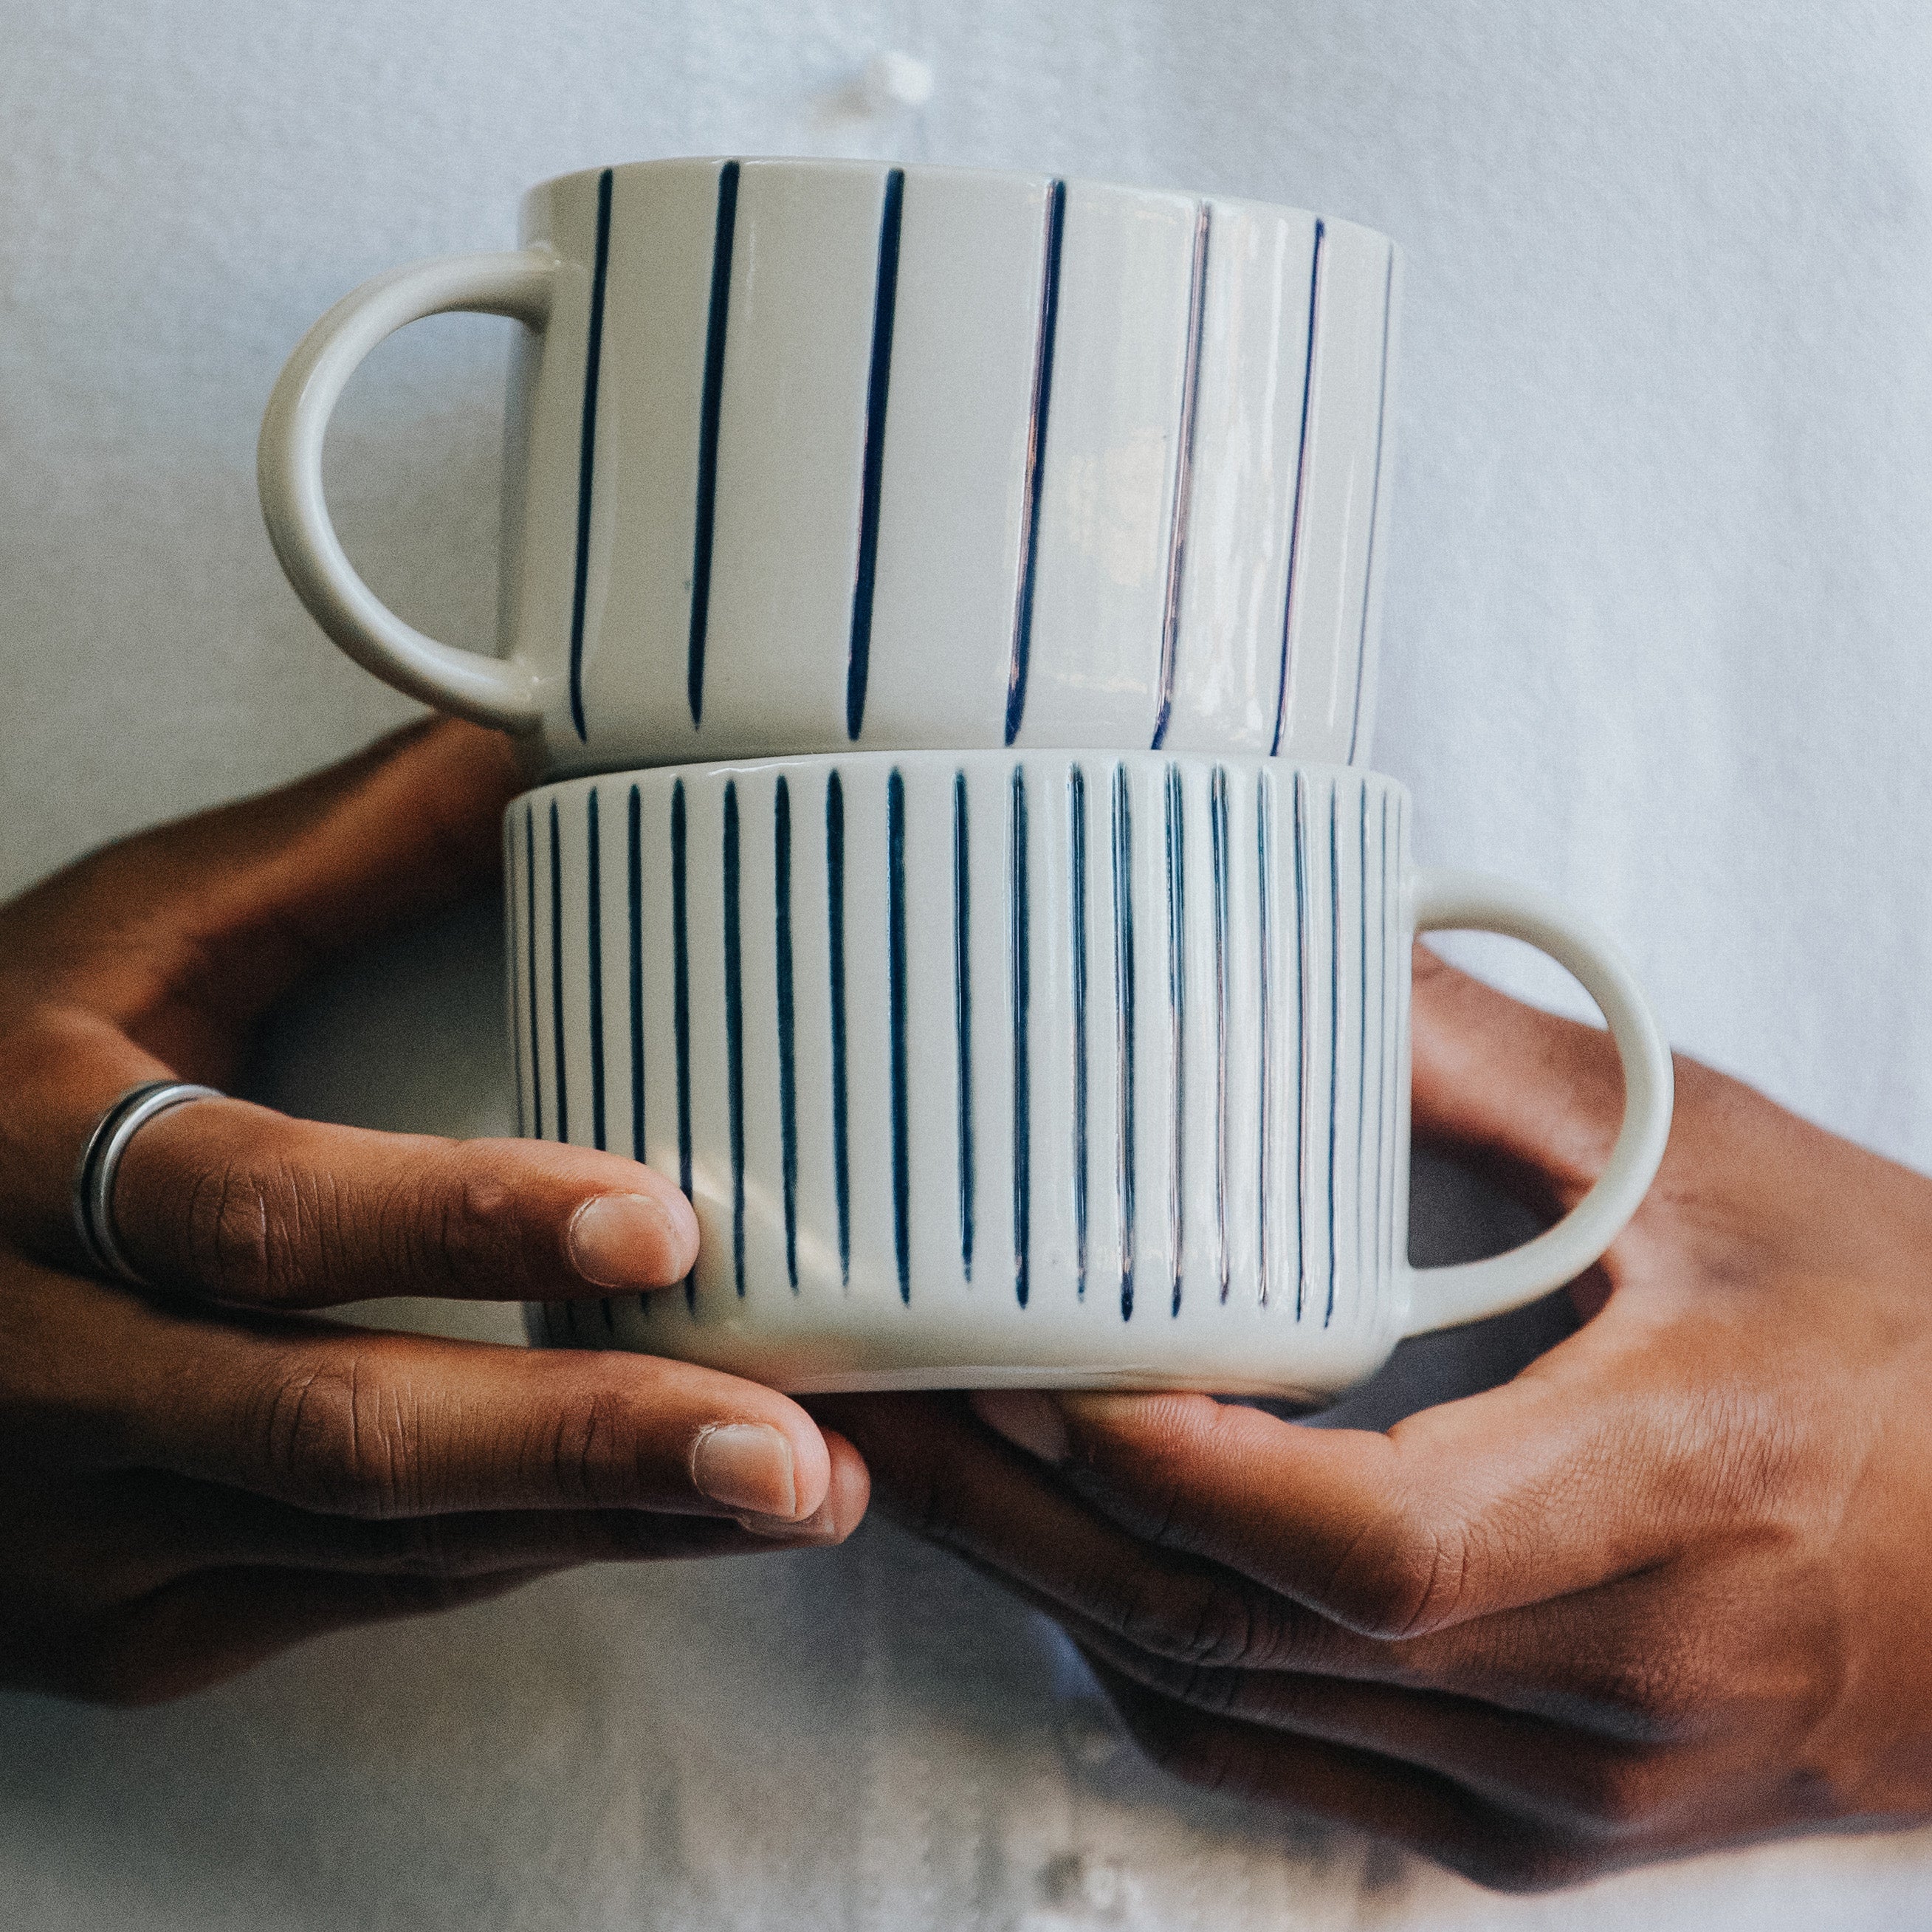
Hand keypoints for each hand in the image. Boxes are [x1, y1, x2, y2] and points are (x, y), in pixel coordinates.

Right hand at [0, 720, 866, 1704]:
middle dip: (583, 1444)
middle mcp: (38, 1372)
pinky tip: (676, 1517)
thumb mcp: (128, 940)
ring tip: (804, 1489)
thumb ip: (337, 854)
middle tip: (792, 1447)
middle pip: (329, 1429)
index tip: (660, 1221)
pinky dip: (530, 1552)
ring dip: (604, 1522)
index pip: (254, 1211)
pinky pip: (361, 1596)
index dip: (457, 1220)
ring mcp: (72, 1529)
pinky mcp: (123, 1620)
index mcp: (22, 1161)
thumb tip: (542, 747)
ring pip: (373, 1541)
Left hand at [821, 949, 1931, 1890]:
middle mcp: (1619, 1682)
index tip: (1021, 1356)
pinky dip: (1166, 1669)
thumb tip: (1315, 955)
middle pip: (1253, 1636)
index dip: (1164, 1462)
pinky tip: (1086, 1574)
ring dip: (1073, 1592)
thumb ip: (1498, 1070)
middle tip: (891, 1399)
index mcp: (1680, 1492)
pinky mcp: (1554, 1833)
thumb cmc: (1909, 1345)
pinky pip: (1301, 1770)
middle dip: (1036, 1521)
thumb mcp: (1721, 1172)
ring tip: (938, 1471)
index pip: (1363, 1538)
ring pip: (1251, 1716)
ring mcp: (1578, 1788)